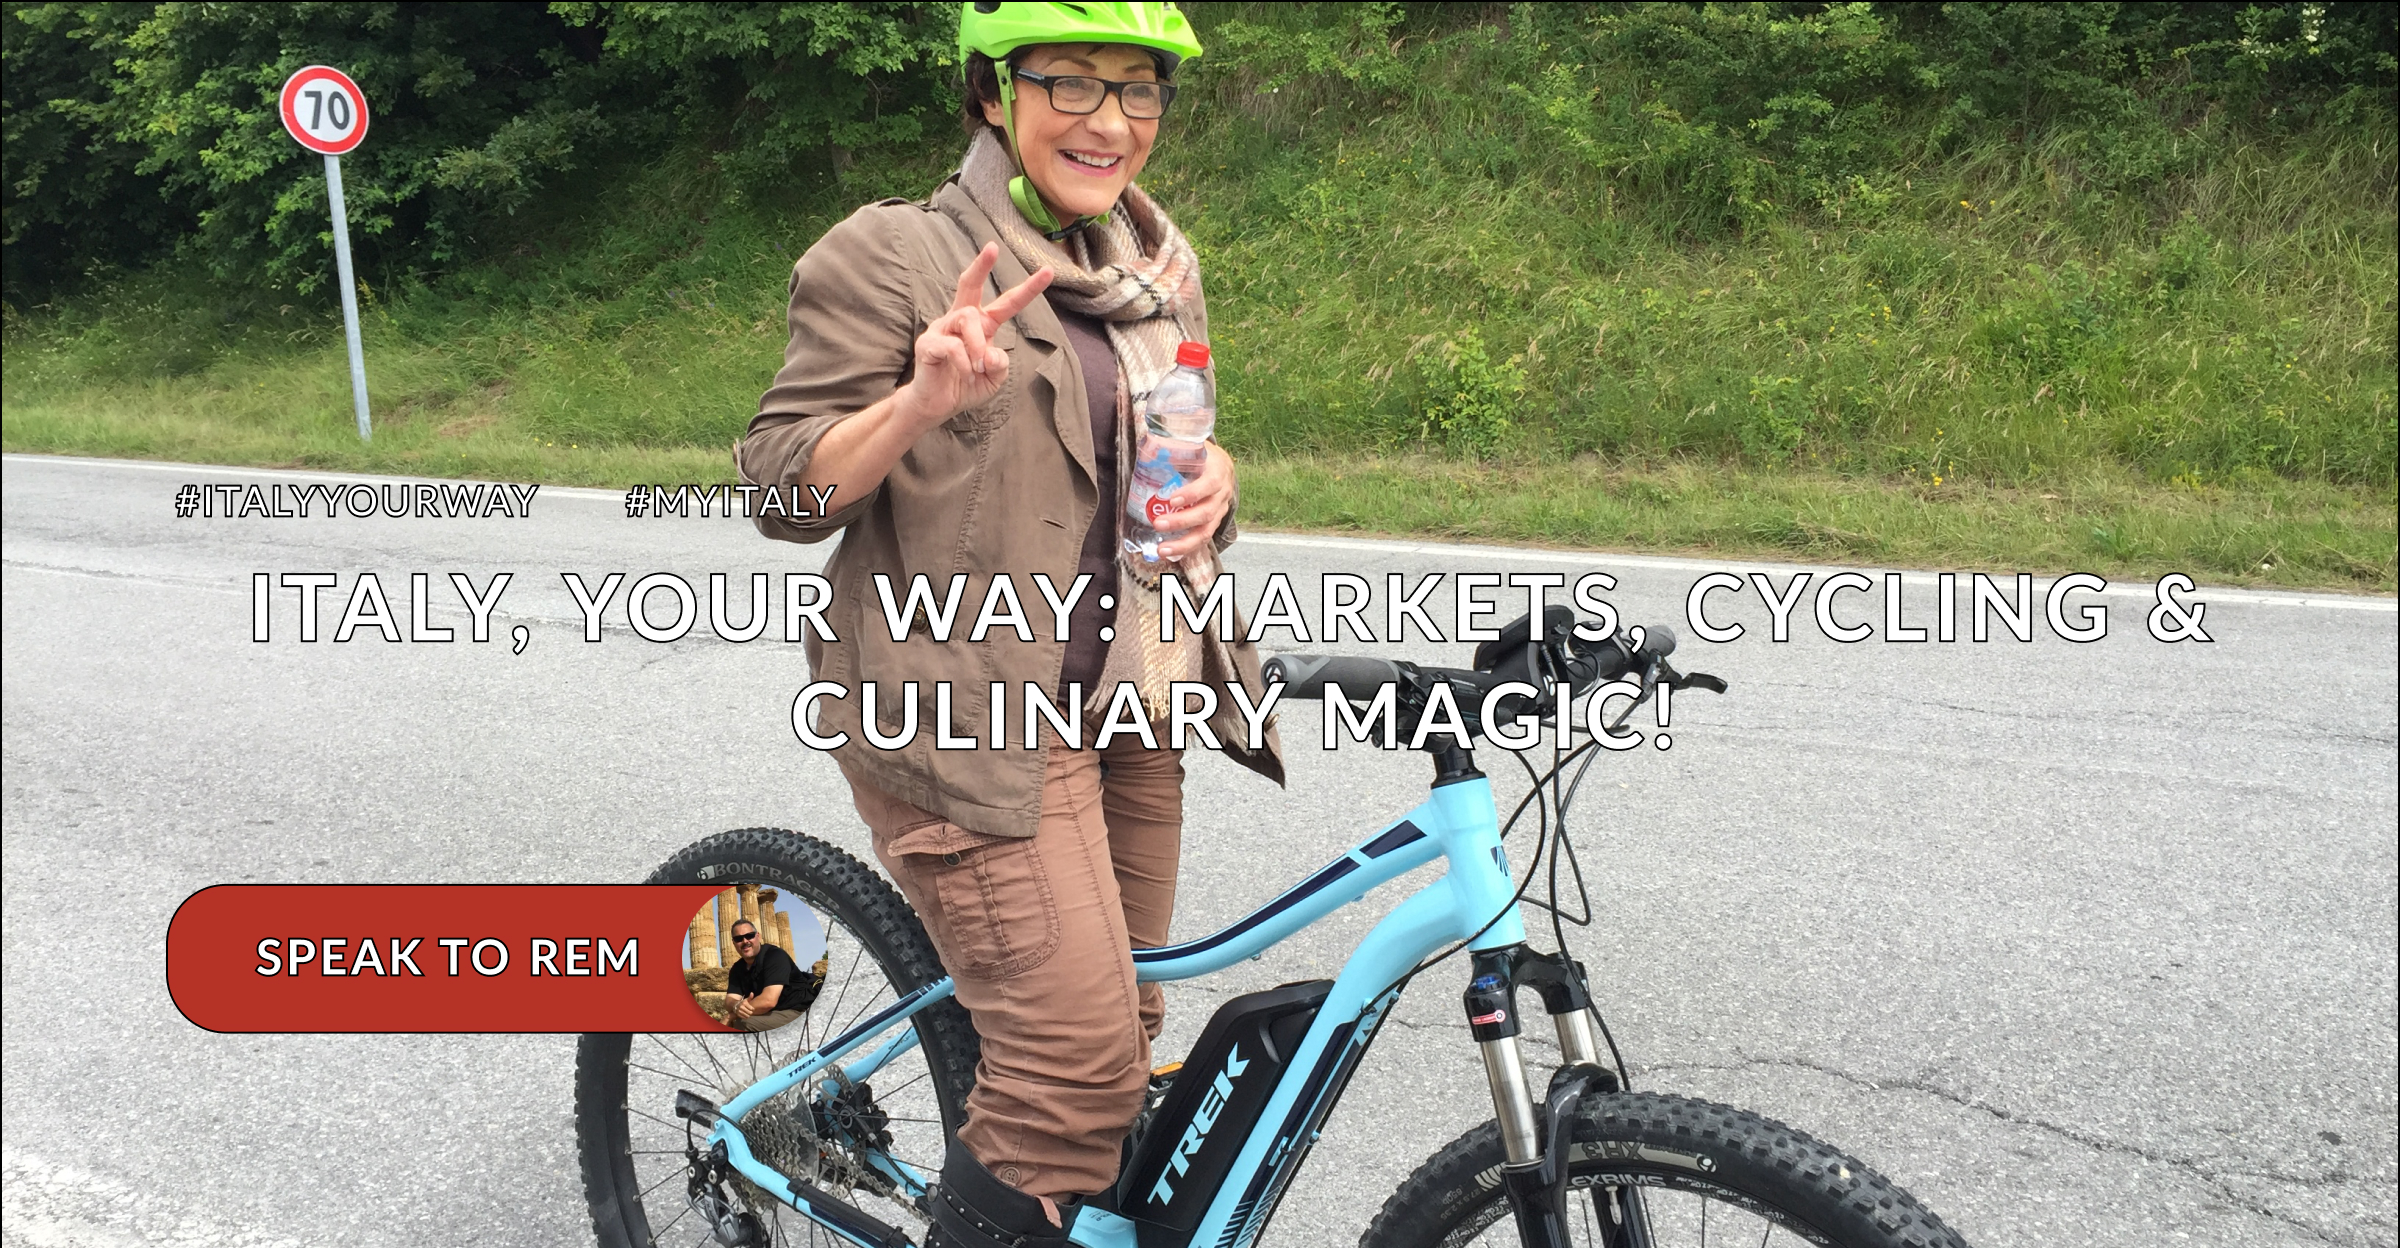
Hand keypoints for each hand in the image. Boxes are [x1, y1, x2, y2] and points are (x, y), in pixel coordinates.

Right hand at [728, 994, 753, 1018]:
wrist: (734, 1005)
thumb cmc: (742, 1002)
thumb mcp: (746, 999)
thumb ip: (750, 997)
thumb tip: (752, 993)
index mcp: (744, 1003)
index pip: (752, 1008)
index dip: (753, 1009)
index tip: (752, 1008)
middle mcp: (741, 1007)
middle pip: (750, 1012)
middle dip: (751, 1012)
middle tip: (750, 1011)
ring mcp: (739, 1011)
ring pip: (747, 1016)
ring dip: (749, 1015)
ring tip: (748, 1013)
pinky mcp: (738, 1014)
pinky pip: (744, 1017)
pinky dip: (746, 1017)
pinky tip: (745, 1015)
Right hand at [896, 242, 1054, 430]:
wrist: (936, 406)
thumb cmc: (965, 386)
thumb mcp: (994, 378)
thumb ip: (1000, 364)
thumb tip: (992, 353)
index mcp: (982, 325)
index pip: (1007, 303)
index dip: (1028, 289)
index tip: (1048, 271)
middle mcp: (960, 320)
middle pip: (970, 285)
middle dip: (981, 266)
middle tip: (992, 248)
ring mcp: (942, 329)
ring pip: (967, 320)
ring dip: (978, 345)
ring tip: (978, 368)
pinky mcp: (928, 343)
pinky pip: (953, 346)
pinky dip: (966, 364)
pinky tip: (967, 375)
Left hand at [1154, 441, 1233, 560]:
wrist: (1222, 465)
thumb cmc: (1201, 454)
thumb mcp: (1192, 445)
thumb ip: (1173, 446)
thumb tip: (1147, 442)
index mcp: (1217, 472)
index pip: (1209, 485)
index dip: (1192, 493)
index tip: (1171, 499)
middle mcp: (1222, 494)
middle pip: (1206, 513)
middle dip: (1181, 521)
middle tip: (1158, 524)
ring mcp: (1220, 510)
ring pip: (1206, 531)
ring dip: (1183, 543)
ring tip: (1162, 550)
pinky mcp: (1214, 522)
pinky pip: (1203, 538)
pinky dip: (1186, 548)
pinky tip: (1170, 553)